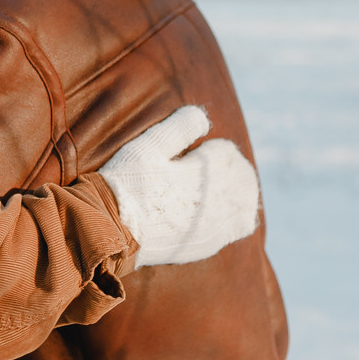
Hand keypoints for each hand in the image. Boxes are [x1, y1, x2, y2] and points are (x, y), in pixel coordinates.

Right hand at [99, 106, 259, 266]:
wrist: (112, 231)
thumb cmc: (126, 185)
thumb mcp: (147, 147)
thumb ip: (179, 128)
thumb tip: (204, 117)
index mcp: (203, 171)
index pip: (227, 153)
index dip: (213, 148)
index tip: (197, 151)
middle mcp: (216, 199)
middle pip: (242, 176)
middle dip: (227, 167)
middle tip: (206, 166)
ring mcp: (215, 224)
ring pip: (246, 200)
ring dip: (238, 189)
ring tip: (218, 186)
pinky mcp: (209, 243)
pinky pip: (241, 226)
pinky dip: (239, 213)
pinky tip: (223, 210)